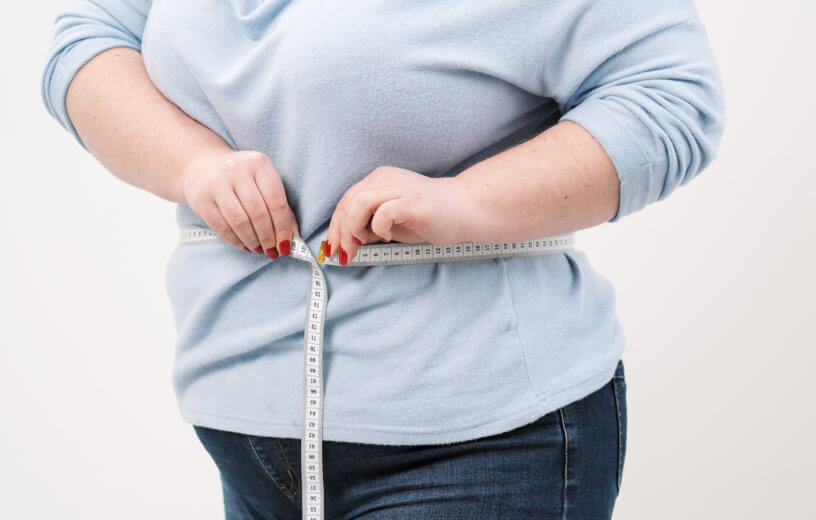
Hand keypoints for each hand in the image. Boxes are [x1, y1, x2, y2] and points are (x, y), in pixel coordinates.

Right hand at [181, 149, 299, 258]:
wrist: (202, 166)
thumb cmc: (242, 178)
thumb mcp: (263, 183)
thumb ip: (281, 208)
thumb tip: (293, 240)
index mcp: (259, 163)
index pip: (276, 202)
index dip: (283, 228)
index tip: (286, 246)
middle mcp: (236, 170)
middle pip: (258, 213)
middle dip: (268, 237)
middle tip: (272, 250)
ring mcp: (216, 183)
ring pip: (240, 221)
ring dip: (252, 241)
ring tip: (258, 248)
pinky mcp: (201, 199)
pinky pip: (222, 227)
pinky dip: (236, 241)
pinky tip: (244, 245)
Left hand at [325, 166, 472, 264]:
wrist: (465, 210)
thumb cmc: (430, 217)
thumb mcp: (392, 221)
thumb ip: (370, 226)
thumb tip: (350, 241)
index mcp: (378, 180)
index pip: (346, 201)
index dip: (335, 227)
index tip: (334, 249)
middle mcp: (385, 179)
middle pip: (348, 202)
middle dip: (341, 232)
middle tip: (345, 254)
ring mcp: (398, 188)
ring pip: (358, 203)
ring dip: (353, 228)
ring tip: (361, 245)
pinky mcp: (411, 202)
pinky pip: (383, 212)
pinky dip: (378, 227)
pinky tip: (386, 237)